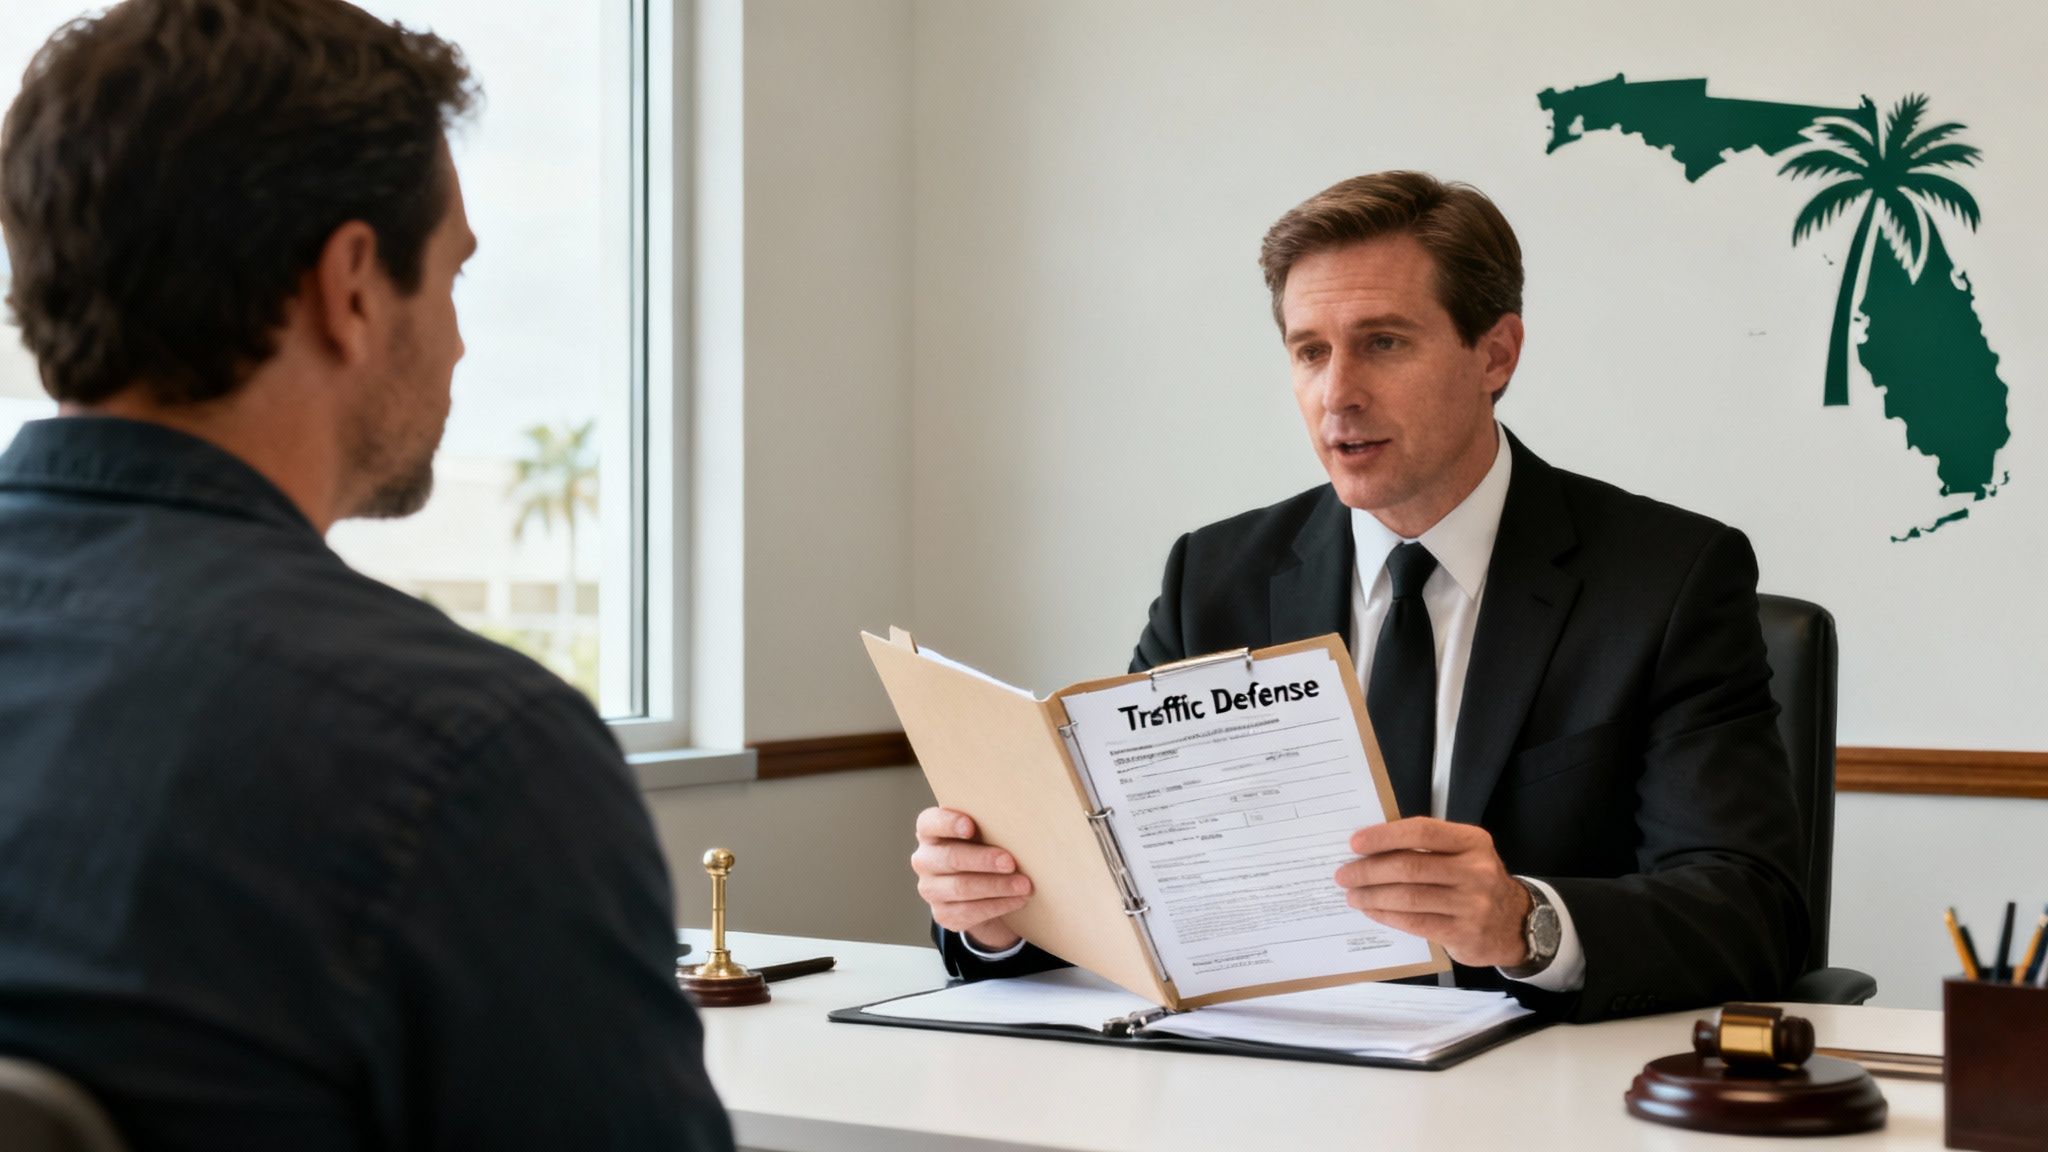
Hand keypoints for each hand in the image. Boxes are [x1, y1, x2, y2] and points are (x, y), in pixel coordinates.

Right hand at [912, 806, 1033, 951]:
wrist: (981, 888)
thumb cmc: (983, 849)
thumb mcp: (983, 833)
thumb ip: (990, 825)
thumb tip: (1021, 827)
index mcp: (930, 832)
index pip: (930, 822)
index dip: (949, 823)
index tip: (970, 826)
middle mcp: (924, 859)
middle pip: (950, 858)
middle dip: (983, 860)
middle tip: (1010, 863)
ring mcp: (930, 889)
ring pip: (961, 887)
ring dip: (997, 886)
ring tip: (1024, 885)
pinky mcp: (942, 914)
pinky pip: (969, 912)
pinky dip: (997, 905)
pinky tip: (1017, 900)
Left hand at [1333, 818, 1532, 967]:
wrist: (1515, 922)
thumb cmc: (1475, 881)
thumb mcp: (1463, 854)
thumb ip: (1426, 847)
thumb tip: (1370, 847)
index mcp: (1472, 841)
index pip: (1422, 832)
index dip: (1384, 836)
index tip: (1355, 843)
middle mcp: (1476, 870)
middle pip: (1410, 867)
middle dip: (1369, 870)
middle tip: (1344, 874)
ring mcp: (1472, 904)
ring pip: (1409, 898)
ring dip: (1373, 896)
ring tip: (1353, 895)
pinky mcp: (1464, 933)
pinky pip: (1415, 923)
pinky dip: (1387, 916)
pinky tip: (1373, 911)